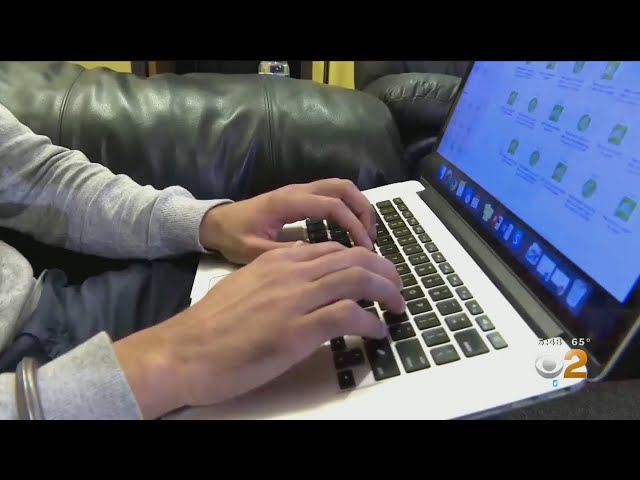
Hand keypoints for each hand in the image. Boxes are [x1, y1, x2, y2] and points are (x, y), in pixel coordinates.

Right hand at [113, 242, 403, 418]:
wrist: (185, 351)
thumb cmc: (211, 326)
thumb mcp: (245, 287)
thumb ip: (276, 277)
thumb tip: (303, 275)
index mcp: (279, 261)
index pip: (333, 249)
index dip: (363, 259)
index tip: (374, 274)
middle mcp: (292, 272)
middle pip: (355, 258)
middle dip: (385, 270)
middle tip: (397, 288)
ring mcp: (296, 299)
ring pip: (359, 279)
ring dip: (387, 292)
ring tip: (397, 306)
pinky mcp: (298, 329)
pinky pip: (349, 315)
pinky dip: (372, 321)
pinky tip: (377, 332)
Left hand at [199, 178, 376, 263]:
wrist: (216, 223)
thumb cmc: (234, 237)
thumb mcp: (254, 252)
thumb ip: (284, 254)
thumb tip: (320, 257)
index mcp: (287, 202)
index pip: (332, 206)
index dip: (353, 225)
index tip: (364, 248)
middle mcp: (297, 190)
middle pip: (343, 188)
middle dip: (363, 212)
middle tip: (371, 241)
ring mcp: (300, 190)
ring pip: (341, 187)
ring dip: (358, 207)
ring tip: (366, 236)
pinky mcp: (301, 196)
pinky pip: (333, 194)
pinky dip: (349, 207)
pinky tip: (351, 231)